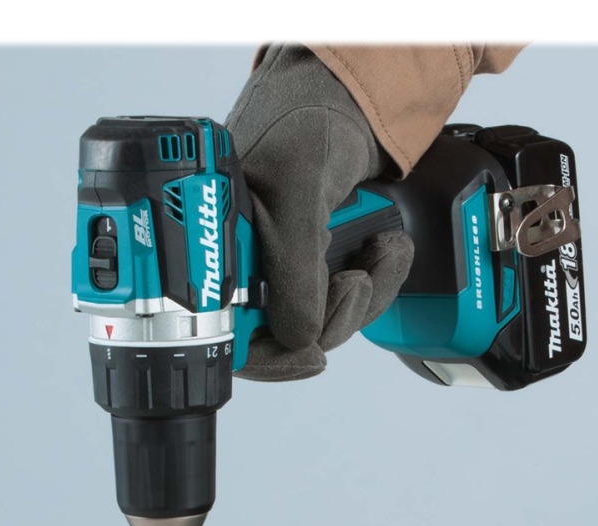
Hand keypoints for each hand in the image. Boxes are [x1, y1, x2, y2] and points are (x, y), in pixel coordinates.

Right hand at [226, 45, 413, 381]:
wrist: (347, 98)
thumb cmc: (304, 122)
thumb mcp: (298, 187)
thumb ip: (294, 265)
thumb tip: (299, 335)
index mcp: (212, 253)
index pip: (227, 336)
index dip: (268, 355)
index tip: (308, 354)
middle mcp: (242, 268)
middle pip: (282, 339)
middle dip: (331, 318)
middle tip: (354, 282)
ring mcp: (280, 270)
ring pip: (321, 324)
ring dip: (363, 297)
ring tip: (381, 250)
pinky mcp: (317, 267)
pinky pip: (345, 303)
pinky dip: (376, 283)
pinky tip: (384, 248)